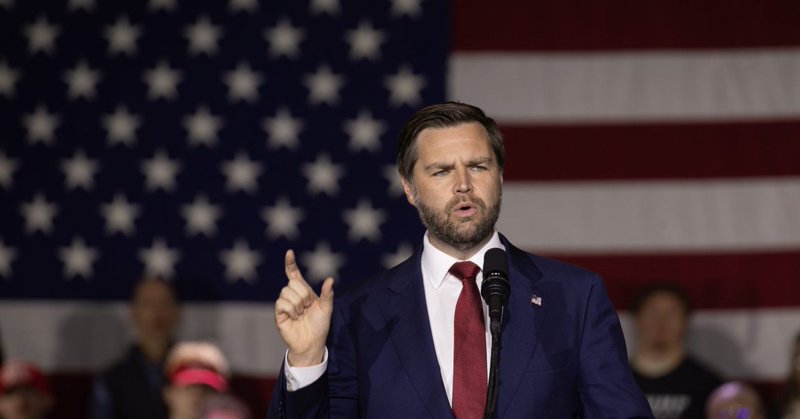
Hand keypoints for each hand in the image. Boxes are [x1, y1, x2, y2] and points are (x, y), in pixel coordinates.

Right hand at [274, 249, 334, 366]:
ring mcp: (284, 304)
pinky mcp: (279, 314)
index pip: (293, 274)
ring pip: (286, 293)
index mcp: (303, 291)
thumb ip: (328, 294)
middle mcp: (292, 296)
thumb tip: (330, 279)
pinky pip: (281, 303)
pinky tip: (294, 317)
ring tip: (301, 314)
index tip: (289, 252)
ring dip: (298, 304)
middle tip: (307, 307)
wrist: (313, 342)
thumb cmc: (320, 325)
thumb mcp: (327, 308)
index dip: (290, 264)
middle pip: (292, 283)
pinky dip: (291, 309)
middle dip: (303, 295)